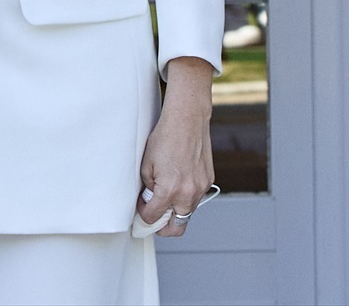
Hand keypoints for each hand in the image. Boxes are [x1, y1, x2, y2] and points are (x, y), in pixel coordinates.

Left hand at [137, 56, 215, 237]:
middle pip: (177, 227)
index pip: (154, 217)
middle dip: (163, 227)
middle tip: (153, 220)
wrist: (187, 121)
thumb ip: (149, 187)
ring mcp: (201, 188)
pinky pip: (196, 198)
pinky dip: (186, 197)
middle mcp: (188, 193)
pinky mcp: (208, 181)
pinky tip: (177, 183)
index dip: (144, 216)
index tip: (141, 210)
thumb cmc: (165, 138)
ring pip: (188, 213)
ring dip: (175, 212)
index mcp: (170, 190)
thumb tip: (149, 199)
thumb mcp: (146, 164)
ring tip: (164, 198)